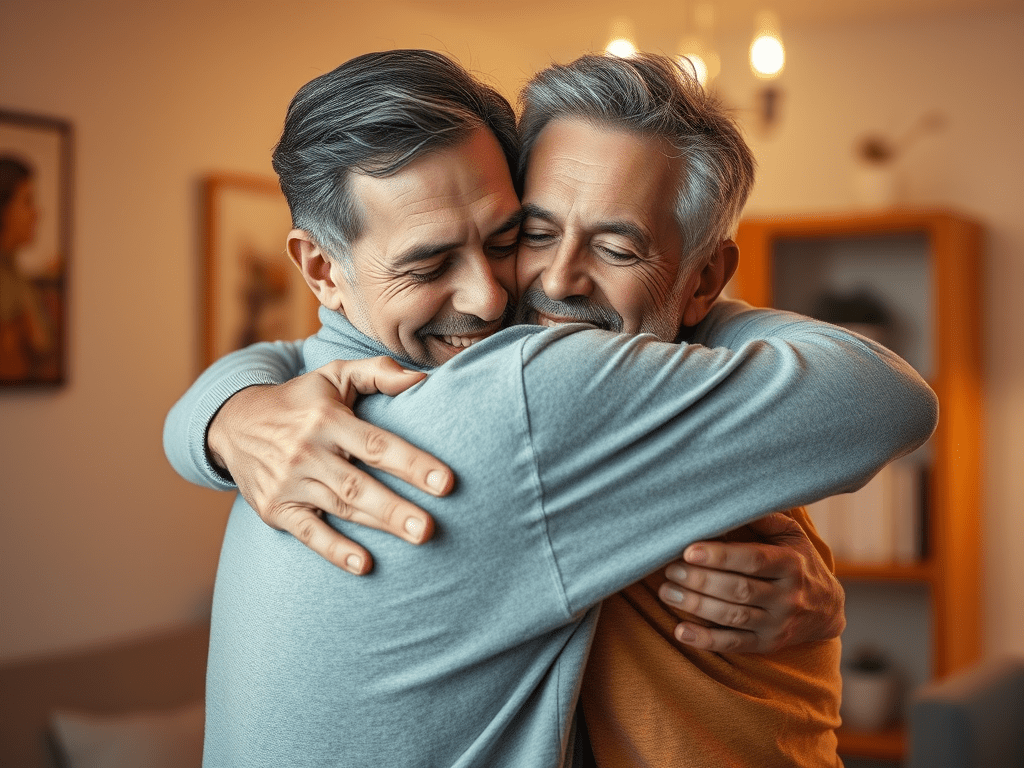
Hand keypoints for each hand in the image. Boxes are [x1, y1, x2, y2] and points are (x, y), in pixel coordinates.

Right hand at [208, 356, 453, 574]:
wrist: (234, 423)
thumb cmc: (301, 400)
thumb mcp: (334, 375)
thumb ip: (378, 373)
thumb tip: (422, 379)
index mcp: (327, 419)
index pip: (376, 444)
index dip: (412, 464)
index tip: (446, 482)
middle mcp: (307, 451)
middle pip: (360, 483)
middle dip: (396, 507)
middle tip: (431, 527)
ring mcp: (290, 482)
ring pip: (341, 508)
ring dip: (379, 525)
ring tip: (419, 539)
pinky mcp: (275, 508)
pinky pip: (308, 532)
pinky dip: (335, 549)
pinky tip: (364, 564)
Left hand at [657, 511, 844, 652]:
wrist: (826, 608)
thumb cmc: (797, 561)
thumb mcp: (790, 535)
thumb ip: (762, 519)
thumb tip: (726, 501)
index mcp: (790, 564)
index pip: (753, 560)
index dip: (721, 556)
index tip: (689, 550)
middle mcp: (787, 597)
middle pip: (738, 590)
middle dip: (700, 580)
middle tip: (670, 569)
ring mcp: (777, 624)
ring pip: (732, 617)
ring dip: (695, 606)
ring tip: (667, 591)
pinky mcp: (767, 645)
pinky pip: (734, 644)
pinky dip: (705, 640)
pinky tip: (681, 631)